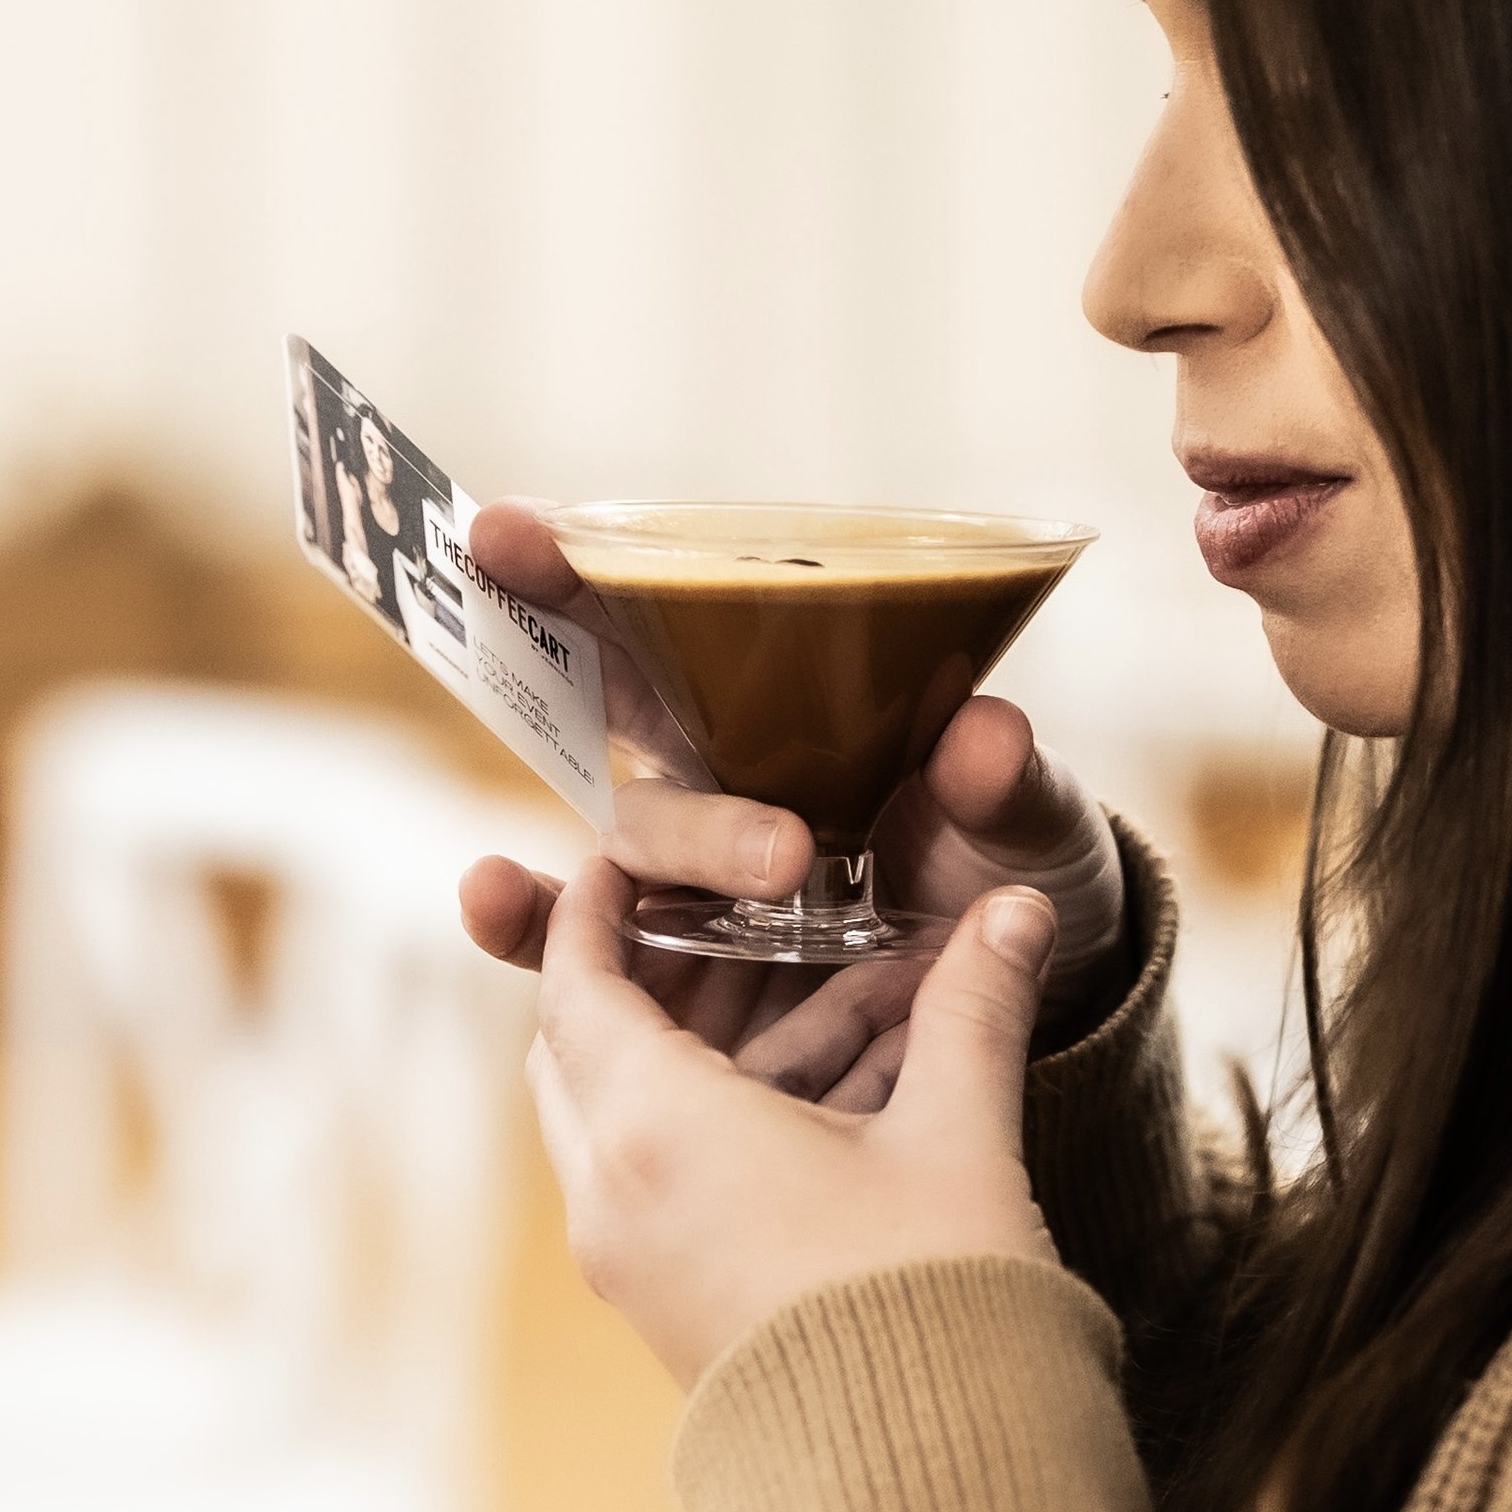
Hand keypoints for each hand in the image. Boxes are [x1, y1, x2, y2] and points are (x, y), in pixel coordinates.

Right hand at [457, 499, 1127, 1104]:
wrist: (1023, 984)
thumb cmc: (1007, 860)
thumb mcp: (1024, 815)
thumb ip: (1004, 784)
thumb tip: (983, 738)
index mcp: (792, 709)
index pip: (666, 617)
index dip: (580, 569)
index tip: (502, 528)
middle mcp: (722, 775)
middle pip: (629, 725)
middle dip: (646, 753)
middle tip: (785, 852)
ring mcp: (693, 881)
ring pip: (622, 856)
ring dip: (590, 877)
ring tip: (558, 889)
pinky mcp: (680, 972)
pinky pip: (588, 960)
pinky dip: (530, 933)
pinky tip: (486, 907)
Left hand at [524, 853, 1060, 1388]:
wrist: (929, 1498)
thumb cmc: (935, 1310)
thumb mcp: (959, 1137)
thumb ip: (975, 1008)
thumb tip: (1018, 908)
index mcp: (654, 1135)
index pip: (576, 990)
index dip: (591, 912)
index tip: (622, 858)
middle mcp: (615, 1202)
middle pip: (588, 1053)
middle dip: (650, 978)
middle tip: (726, 919)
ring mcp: (638, 1267)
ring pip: (633, 1120)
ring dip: (710, 1052)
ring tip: (822, 996)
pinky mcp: (676, 1312)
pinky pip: (667, 1184)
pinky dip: (724, 1123)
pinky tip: (839, 1092)